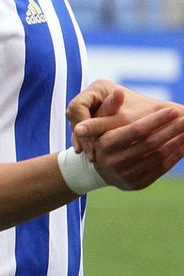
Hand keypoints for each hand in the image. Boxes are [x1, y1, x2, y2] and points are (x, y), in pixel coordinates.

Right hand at [67, 81, 183, 186]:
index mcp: (104, 144)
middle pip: (150, 143)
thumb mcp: (101, 121)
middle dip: (172, 129)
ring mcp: (125, 175)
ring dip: (177, 143)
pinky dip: (175, 157)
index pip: (136, 130)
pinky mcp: (136, 184)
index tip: (174, 110)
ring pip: (158, 157)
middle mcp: (113, 162)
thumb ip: (111, 106)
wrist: (99, 169)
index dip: (157, 120)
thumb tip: (119, 91)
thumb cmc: (103, 138)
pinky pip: (160, 169)